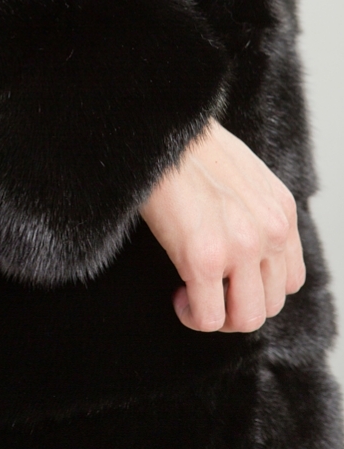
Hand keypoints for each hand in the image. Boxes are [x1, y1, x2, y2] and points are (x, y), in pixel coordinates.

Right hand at [140, 121, 305, 332]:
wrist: (160, 130)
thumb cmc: (188, 146)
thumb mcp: (242, 175)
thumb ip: (254, 210)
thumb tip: (241, 238)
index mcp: (281, 211)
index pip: (288, 278)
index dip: (255, 286)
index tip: (227, 278)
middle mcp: (271, 232)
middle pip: (270, 304)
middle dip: (235, 304)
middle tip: (206, 291)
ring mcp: (241, 248)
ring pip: (245, 318)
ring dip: (217, 314)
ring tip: (192, 294)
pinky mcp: (204, 258)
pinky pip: (208, 317)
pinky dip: (192, 315)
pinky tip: (178, 296)